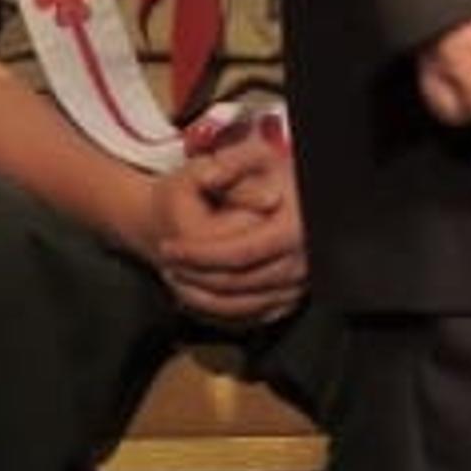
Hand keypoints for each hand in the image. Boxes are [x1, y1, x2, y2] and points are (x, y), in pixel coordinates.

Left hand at [142, 137, 307, 328]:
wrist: (302, 197)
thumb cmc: (277, 176)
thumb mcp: (258, 155)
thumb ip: (233, 160)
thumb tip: (212, 175)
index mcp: (296, 229)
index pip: (237, 253)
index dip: (197, 255)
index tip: (167, 248)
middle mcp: (303, 262)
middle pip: (235, 282)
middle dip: (194, 277)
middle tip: (166, 265)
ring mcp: (299, 285)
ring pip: (240, 305)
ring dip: (201, 297)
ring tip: (176, 278)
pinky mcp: (292, 300)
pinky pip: (250, 316)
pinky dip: (219, 311)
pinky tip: (197, 294)